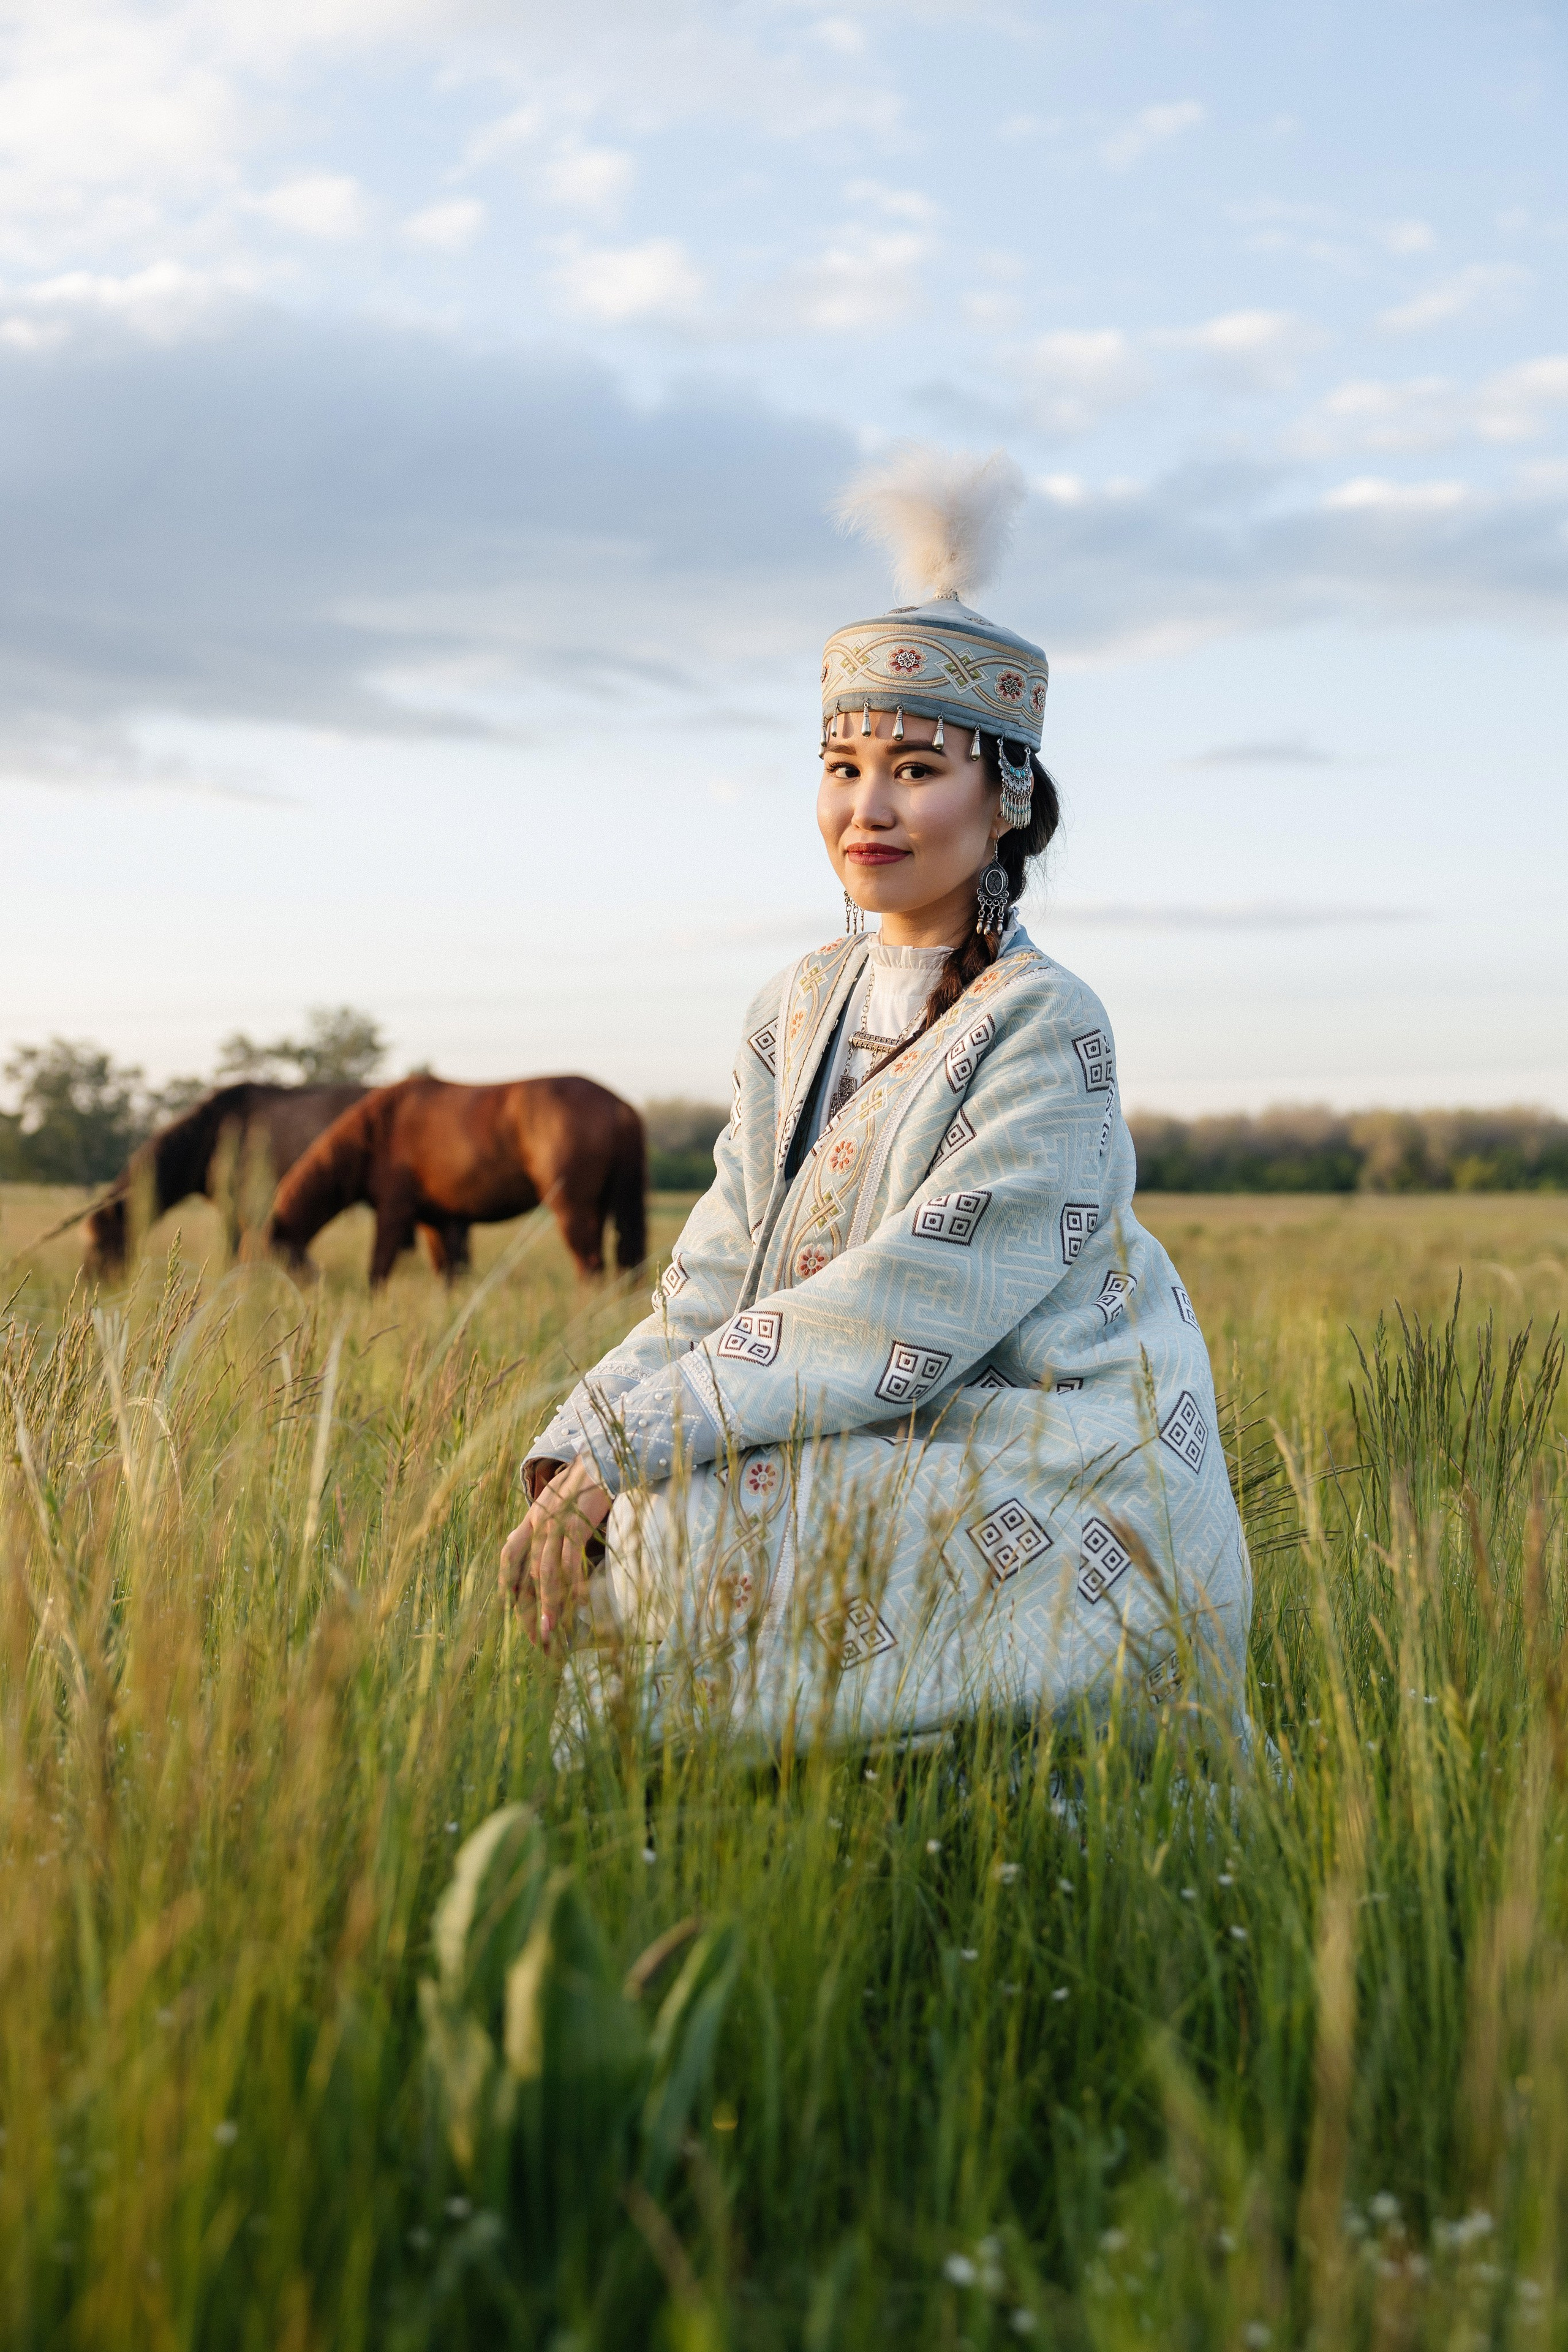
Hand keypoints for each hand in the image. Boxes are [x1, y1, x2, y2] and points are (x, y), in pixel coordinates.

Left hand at [499, 1457, 612, 1649]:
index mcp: (531, 1518)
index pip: (509, 1556)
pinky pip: (571, 1562)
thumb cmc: (586, 1482)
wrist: (605, 1457)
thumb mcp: (557, 1501)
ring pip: (545, 1573)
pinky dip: (574, 1586)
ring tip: (551, 1633)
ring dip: (548, 1605)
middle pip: (525, 1575)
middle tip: (537, 1641)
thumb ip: (545, 1526)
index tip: (513, 1613)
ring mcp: (554, 1523)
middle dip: (528, 1610)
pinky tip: (580, 1606)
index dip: (507, 1586)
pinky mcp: (575, 1523)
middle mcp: (537, 1522)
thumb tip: (534, 1551)